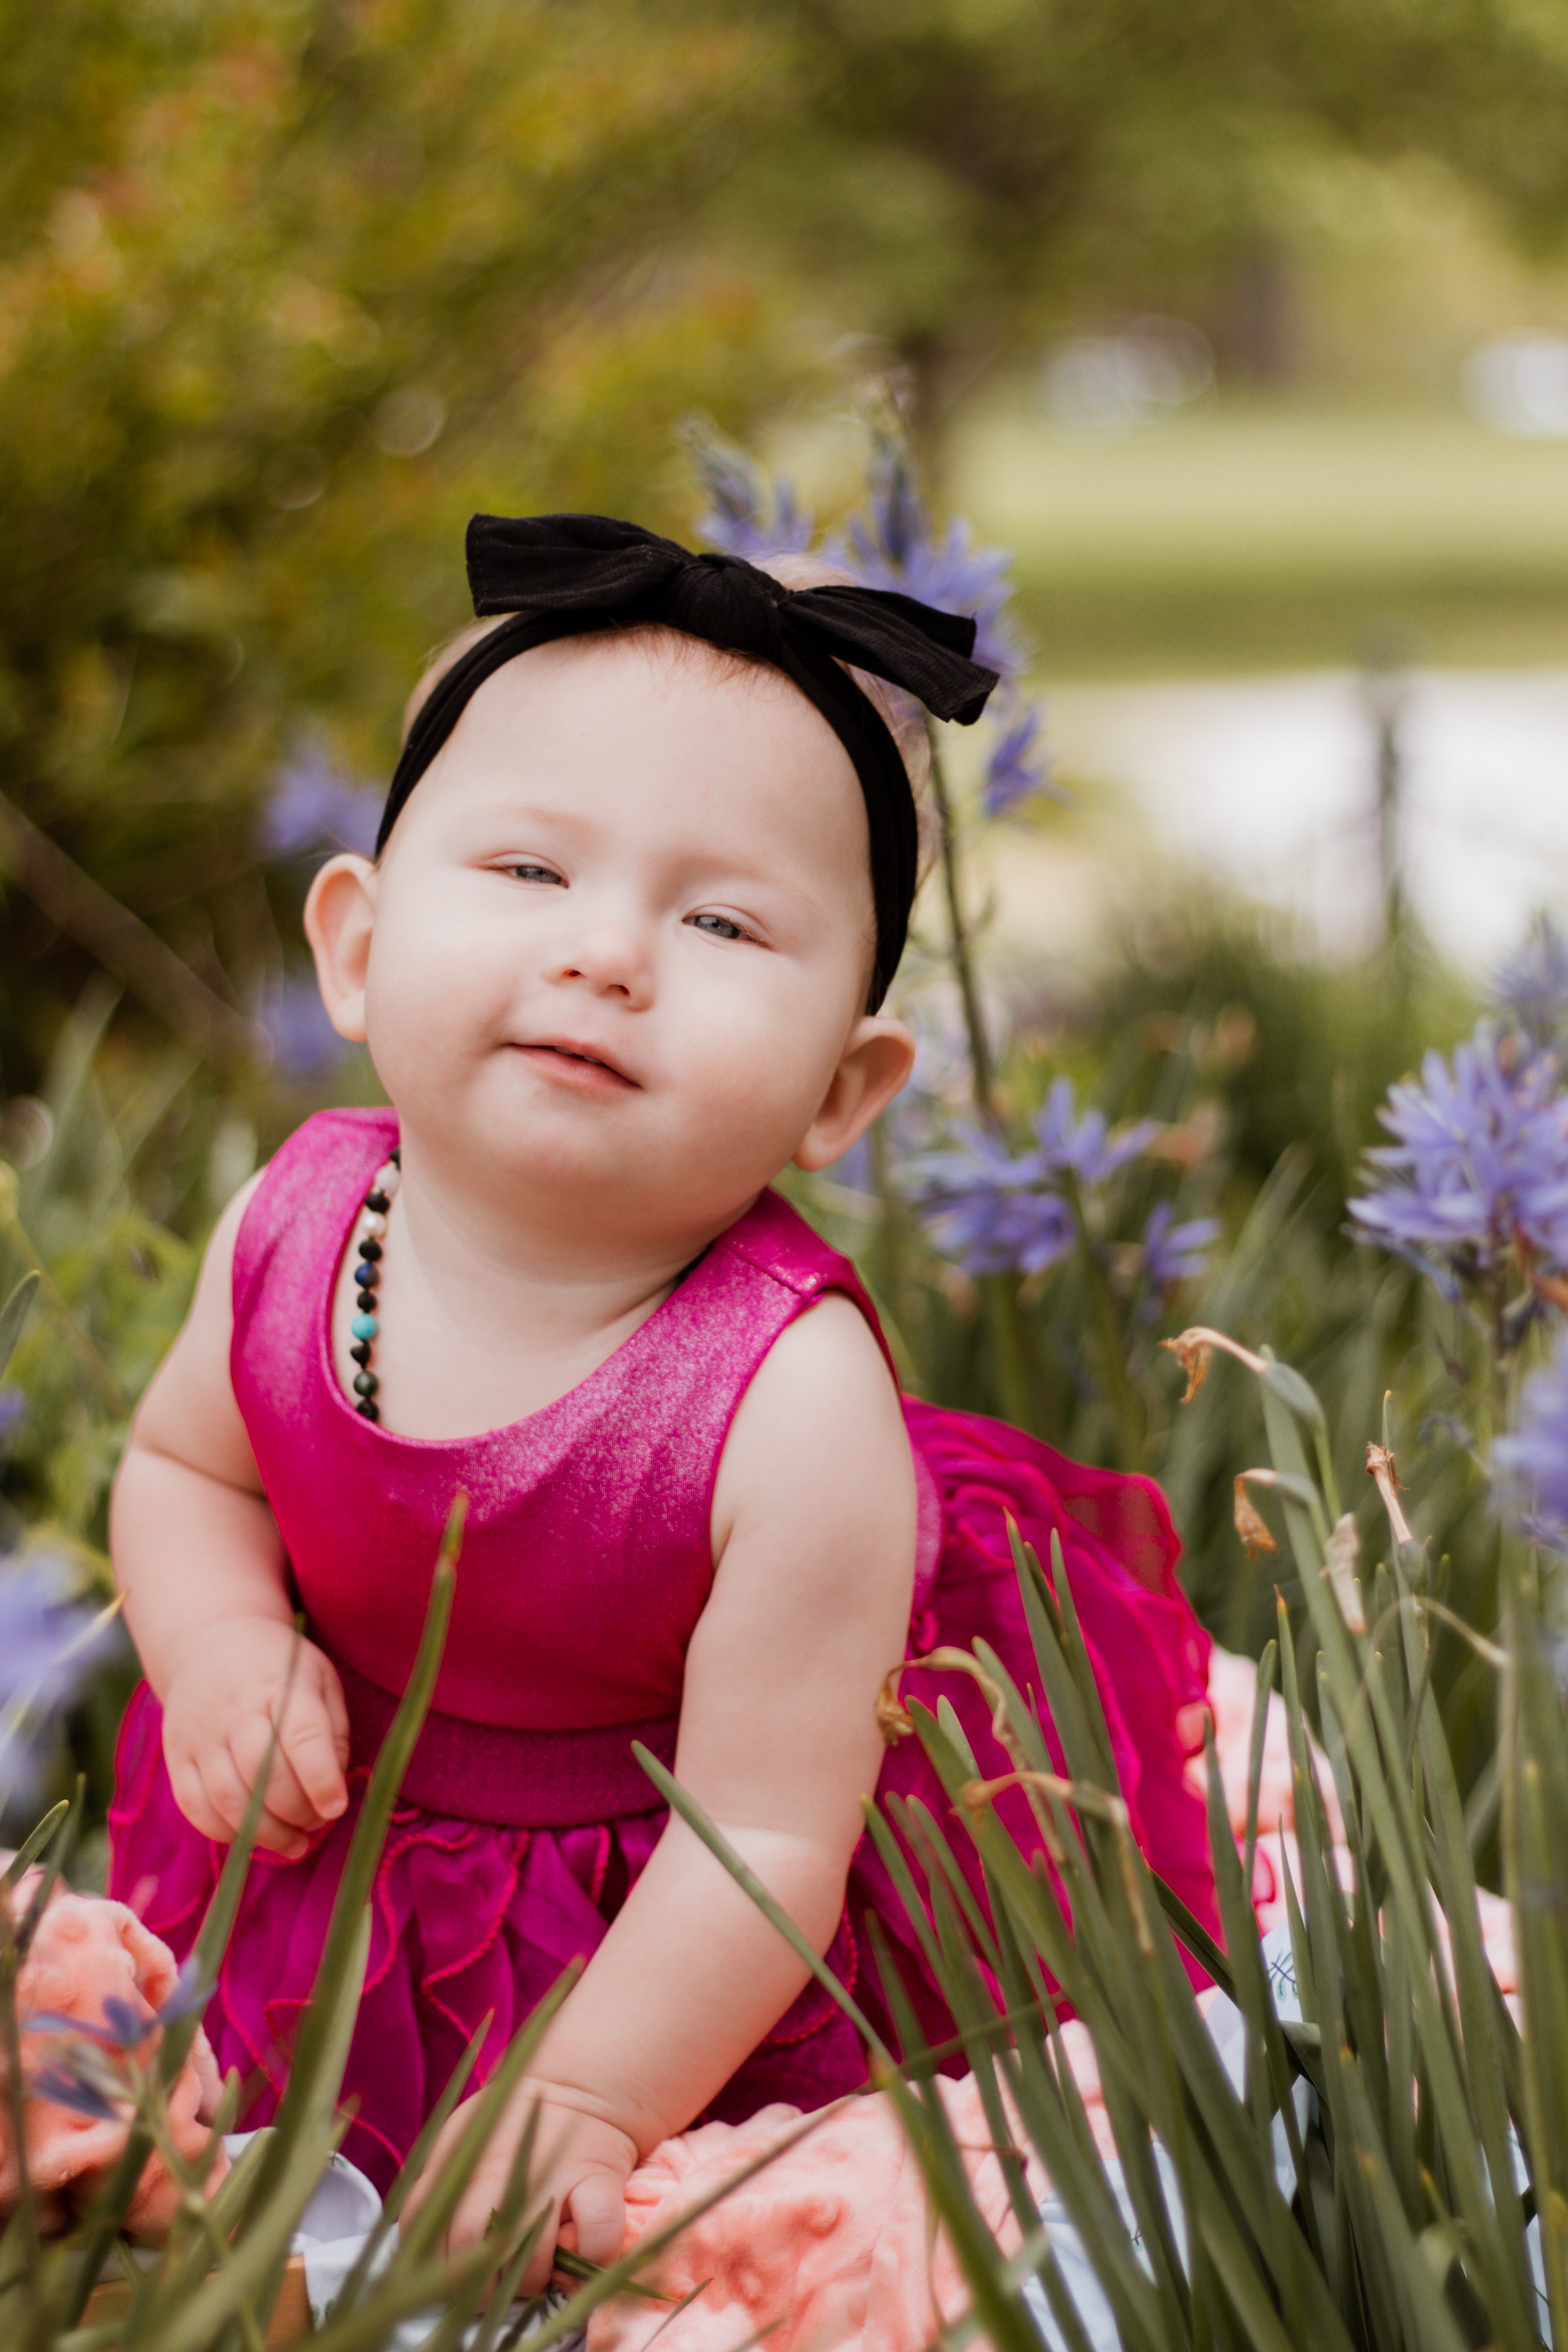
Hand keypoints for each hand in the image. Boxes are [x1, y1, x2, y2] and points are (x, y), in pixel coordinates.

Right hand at [160, 1618, 348, 1857]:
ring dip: (266, 1833)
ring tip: (293, 1842)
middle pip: (265, 1775)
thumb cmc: (279, 1670)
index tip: (336, 1807)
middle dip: (297, 1812)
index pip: (303, 1736)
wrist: (211, 1645)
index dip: (321, 1779)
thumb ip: (333, 1733)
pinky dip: (226, 1832)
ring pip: (229, 1799)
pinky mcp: (176, 1755)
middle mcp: (237, 1709)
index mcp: (282, 1685)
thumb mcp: (320, 1680)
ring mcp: (201, 1734)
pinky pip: (195, 1807)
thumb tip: (334, 1790)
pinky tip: (253, 1836)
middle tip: (316, 1823)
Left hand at [405, 2077, 637, 2290]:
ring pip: (531, 2263)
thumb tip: (414, 2249)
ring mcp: (551, 2178)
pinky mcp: (599, 2179)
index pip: (425, 2233)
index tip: (450, 2274)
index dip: (433, 2267)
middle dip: (479, 2289)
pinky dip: (590, 2259)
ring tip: (536, 2270)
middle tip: (494, 2284)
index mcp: (459, 2167)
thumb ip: (432, 2186)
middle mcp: (499, 2172)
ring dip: (532, 2280)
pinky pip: (597, 2240)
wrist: (574, 2085)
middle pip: (472, 2252)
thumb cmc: (510, 2126)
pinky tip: (579, 2254)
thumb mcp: (460, 2141)